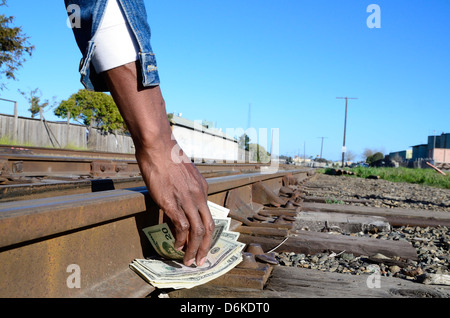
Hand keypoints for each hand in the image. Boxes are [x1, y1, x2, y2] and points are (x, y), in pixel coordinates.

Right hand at [104, 62, 213, 265]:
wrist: (157, 146)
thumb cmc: (166, 156)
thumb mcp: (183, 173)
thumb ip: (186, 188)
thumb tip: (180, 201)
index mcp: (202, 188)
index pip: (209, 216)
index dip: (207, 233)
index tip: (203, 244)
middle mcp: (198, 195)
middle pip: (209, 227)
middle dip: (206, 247)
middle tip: (201, 260)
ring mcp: (186, 199)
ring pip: (197, 231)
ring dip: (193, 249)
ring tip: (188, 261)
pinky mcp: (171, 202)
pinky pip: (181, 227)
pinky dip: (180, 240)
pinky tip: (176, 246)